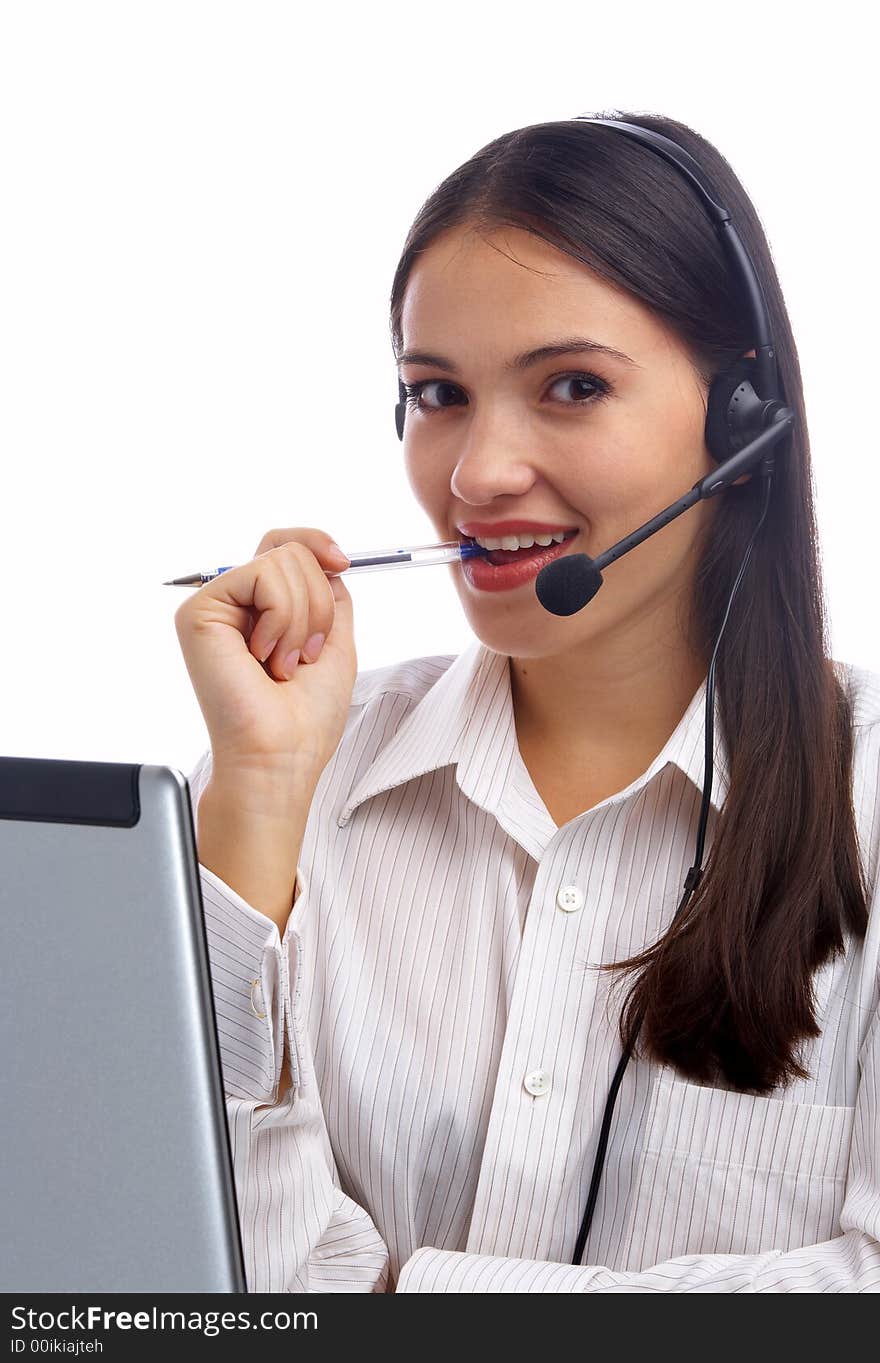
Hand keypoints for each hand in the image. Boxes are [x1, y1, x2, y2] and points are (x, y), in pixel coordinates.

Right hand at [174, 527, 355, 778]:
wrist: (280, 755)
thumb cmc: (305, 717)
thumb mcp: (335, 640)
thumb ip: (329, 592)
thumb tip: (326, 555)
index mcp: (262, 610)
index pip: (285, 546)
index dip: (317, 543)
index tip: (342, 563)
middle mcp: (235, 604)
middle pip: (291, 550)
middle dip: (319, 603)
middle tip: (303, 656)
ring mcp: (215, 605)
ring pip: (282, 560)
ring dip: (303, 619)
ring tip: (282, 664)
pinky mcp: (199, 611)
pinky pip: (263, 575)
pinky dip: (283, 618)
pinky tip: (262, 656)